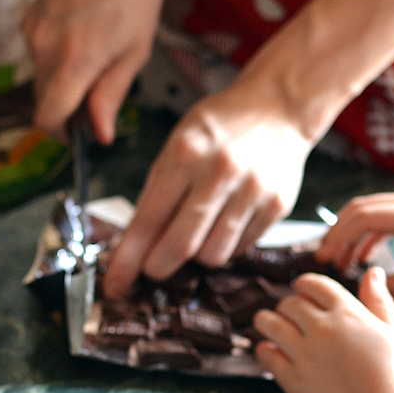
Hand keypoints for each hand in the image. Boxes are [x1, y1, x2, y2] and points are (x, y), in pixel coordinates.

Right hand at [20, 0, 162, 144]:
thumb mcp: (136, 48)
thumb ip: (112, 93)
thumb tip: (100, 132)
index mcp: (74, 62)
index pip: (47, 118)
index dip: (60, 133)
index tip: (77, 134)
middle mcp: (45, 50)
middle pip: (43, 100)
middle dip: (66, 107)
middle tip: (97, 95)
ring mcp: (34, 32)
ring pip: (41, 76)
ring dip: (62, 80)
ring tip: (94, 55)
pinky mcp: (31, 17)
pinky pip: (39, 51)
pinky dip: (56, 56)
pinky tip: (81, 36)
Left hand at [101, 77, 309, 298]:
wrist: (278, 107)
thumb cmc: (219, 128)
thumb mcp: (177, 144)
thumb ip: (155, 193)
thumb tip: (131, 247)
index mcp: (187, 153)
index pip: (149, 220)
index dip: (128, 260)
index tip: (115, 285)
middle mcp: (221, 171)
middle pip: (181, 246)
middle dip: (158, 267)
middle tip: (153, 268)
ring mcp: (253, 190)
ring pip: (213, 256)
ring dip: (196, 256)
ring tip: (196, 233)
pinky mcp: (277, 205)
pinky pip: (240, 248)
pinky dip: (225, 245)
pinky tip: (224, 222)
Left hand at [254, 268, 393, 392]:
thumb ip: (379, 300)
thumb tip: (372, 272)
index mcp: (347, 313)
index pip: (315, 284)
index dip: (305, 285)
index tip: (303, 290)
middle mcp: (321, 329)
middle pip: (290, 304)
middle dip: (288, 305)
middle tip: (289, 313)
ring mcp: (303, 354)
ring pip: (270, 324)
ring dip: (266, 320)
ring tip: (266, 323)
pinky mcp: (291, 379)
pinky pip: (266, 356)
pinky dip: (264, 349)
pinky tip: (269, 350)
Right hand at [315, 191, 393, 298]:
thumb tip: (365, 292)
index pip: (363, 217)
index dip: (338, 237)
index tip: (323, 260)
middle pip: (360, 208)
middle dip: (337, 232)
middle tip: (323, 260)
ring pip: (369, 210)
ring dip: (350, 232)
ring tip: (338, 260)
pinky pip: (383, 216)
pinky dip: (366, 233)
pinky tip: (361, 256)